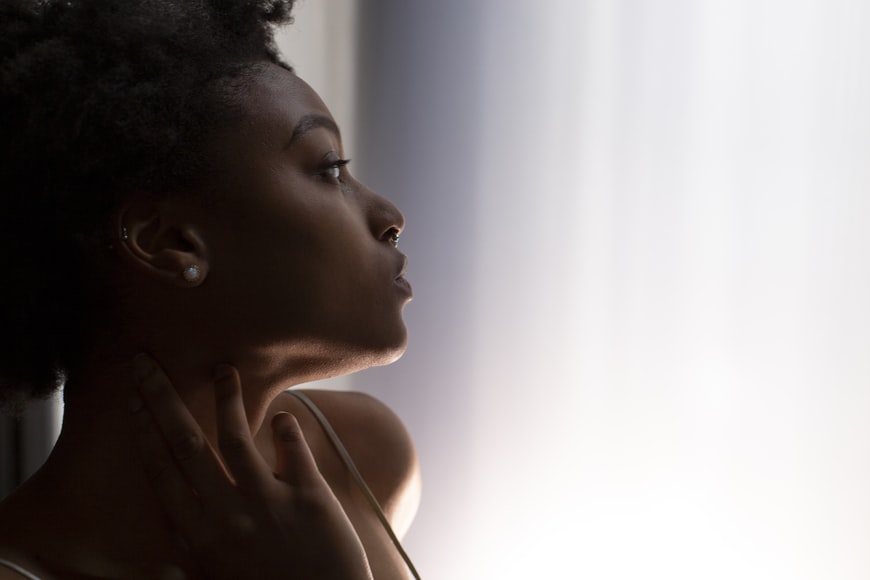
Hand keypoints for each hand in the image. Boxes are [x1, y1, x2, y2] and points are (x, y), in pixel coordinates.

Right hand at [130, 354, 371, 579]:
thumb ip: (191, 562)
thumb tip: (162, 565)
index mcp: (201, 537)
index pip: (162, 474)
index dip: (146, 433)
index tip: (133, 401)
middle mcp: (229, 515)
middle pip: (187, 446)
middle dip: (163, 400)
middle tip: (147, 364)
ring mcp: (270, 503)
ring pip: (238, 438)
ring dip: (226, 400)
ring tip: (222, 369)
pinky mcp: (311, 499)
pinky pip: (295, 452)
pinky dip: (287, 429)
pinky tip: (282, 413)